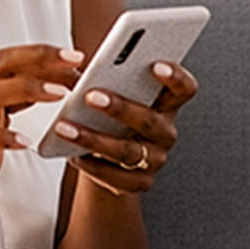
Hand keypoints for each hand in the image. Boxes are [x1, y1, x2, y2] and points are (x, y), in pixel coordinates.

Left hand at [53, 60, 197, 195]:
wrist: (108, 160)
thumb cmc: (111, 117)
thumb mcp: (115, 95)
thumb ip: (110, 80)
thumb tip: (79, 68)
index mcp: (166, 104)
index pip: (184, 89)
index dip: (175, 77)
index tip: (155, 65)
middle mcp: (165, 132)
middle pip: (149, 120)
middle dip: (119, 108)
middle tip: (90, 96)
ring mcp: (155, 160)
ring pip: (127, 150)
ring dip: (93, 138)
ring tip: (65, 128)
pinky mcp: (139, 183)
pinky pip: (115, 176)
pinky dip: (91, 164)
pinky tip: (72, 154)